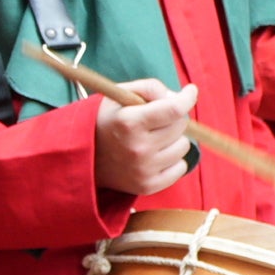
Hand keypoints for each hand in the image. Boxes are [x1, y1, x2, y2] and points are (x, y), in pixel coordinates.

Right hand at [93, 80, 196, 197]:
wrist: (84, 158)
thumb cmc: (106, 121)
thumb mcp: (119, 95)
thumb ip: (150, 87)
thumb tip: (178, 97)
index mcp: (129, 122)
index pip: (174, 109)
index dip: (187, 97)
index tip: (190, 92)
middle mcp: (137, 148)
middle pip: (181, 125)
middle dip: (173, 117)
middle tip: (157, 119)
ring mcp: (143, 169)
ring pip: (183, 146)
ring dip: (173, 139)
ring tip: (152, 138)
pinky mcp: (147, 186)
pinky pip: (181, 168)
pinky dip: (172, 160)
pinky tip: (155, 155)